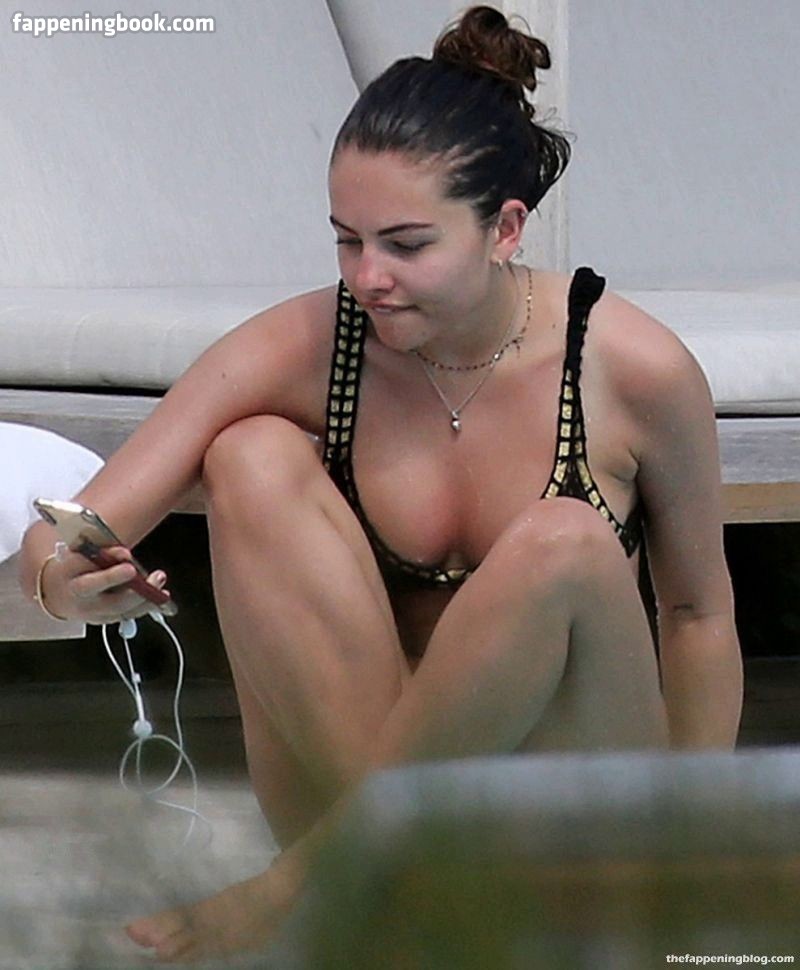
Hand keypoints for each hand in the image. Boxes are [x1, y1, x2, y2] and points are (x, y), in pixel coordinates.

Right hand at [40, 544, 169, 623]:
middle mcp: (85, 604)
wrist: (57, 593)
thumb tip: (124, 554)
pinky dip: (146, 606)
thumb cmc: (71, 570)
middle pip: (113, 602)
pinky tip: (160, 596)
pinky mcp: (107, 620)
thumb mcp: (78, 555)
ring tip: (161, 583)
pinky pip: (129, 615)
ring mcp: (97, 616)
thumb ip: (100, 553)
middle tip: (157, 577)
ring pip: (125, 612)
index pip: (91, 583)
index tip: (130, 566)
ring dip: (148, 599)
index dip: (111, 576)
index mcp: (74, 585)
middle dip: (138, 591)